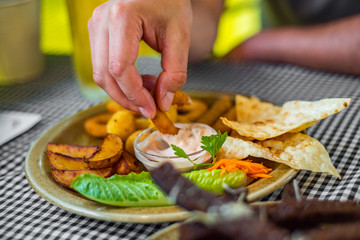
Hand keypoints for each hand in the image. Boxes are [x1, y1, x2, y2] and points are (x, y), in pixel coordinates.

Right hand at [88, 0, 191, 117]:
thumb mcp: (181, 36)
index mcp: (122, 16)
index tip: (152, 110)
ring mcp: (95, 25)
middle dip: (126, 98)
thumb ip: (175, 71)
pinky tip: (140, 80)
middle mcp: (101, 20)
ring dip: (122, 91)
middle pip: (104, 74)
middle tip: (149, 108)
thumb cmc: (171, 3)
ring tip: (149, 91)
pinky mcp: (96, 32)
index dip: (135, 95)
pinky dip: (119, 80)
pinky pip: (101, 65)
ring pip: (99, 73)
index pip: (120, 68)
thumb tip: (163, 102)